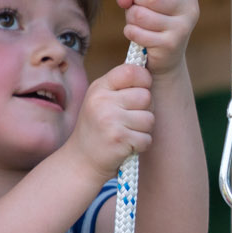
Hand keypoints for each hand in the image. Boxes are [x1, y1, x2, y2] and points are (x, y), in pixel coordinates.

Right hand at [66, 62, 153, 179]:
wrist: (81, 161)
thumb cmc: (99, 129)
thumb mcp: (102, 101)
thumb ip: (121, 87)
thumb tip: (149, 73)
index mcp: (99, 88)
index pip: (131, 71)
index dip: (144, 79)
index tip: (142, 88)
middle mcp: (102, 101)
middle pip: (146, 96)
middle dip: (145, 109)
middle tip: (130, 119)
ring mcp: (110, 120)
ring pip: (149, 119)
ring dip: (143, 130)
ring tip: (127, 133)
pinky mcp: (119, 139)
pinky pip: (147, 138)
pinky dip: (141, 145)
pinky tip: (126, 145)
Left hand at [117, 0, 200, 76]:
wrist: (164, 57)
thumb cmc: (153, 20)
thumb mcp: (142, 0)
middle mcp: (190, 10)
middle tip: (140, 6)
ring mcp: (182, 29)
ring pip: (140, 14)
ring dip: (131, 17)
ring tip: (138, 22)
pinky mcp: (170, 45)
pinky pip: (137, 32)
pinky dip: (131, 32)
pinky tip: (138, 35)